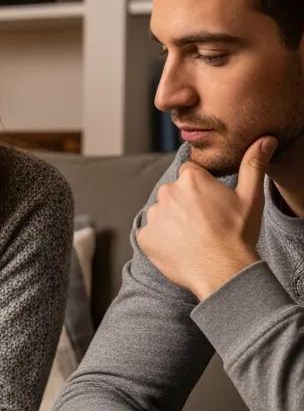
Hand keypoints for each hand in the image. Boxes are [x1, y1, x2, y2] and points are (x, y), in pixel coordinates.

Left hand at [137, 136, 275, 299]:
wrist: (222, 270)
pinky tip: (179, 247)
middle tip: (204, 222)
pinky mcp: (145, 237)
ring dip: (172, 221)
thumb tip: (264, 139)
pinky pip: (151, 234)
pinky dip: (161, 240)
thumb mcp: (250, 196)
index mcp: (190, 178)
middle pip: (174, 192)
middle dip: (185, 203)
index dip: (201, 187)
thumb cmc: (238, 233)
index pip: (190, 173)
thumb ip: (253, 165)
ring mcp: (154, 216)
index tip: (210, 203)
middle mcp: (167, 192)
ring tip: (193, 236)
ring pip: (161, 213)